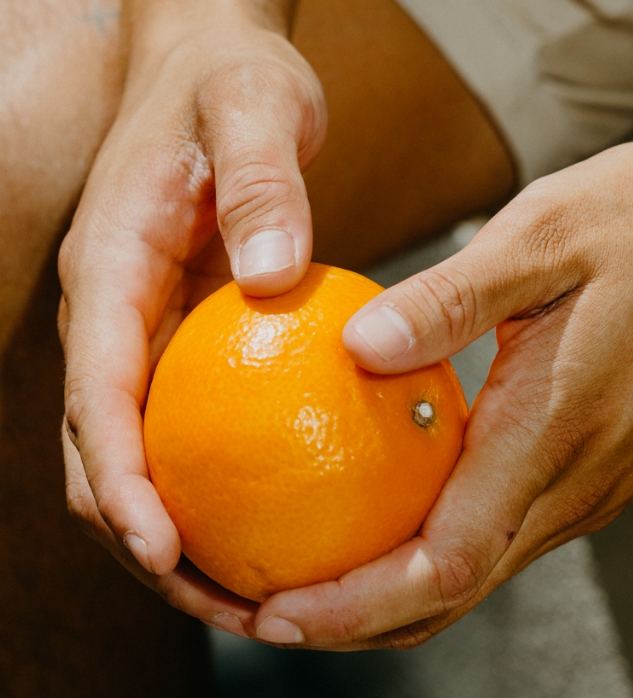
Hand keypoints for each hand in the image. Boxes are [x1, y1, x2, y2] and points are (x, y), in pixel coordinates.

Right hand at [58, 0, 325, 623]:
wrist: (213, 72)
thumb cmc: (228, 84)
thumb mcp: (254, 108)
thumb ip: (262, 185)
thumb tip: (273, 278)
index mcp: (110, 269)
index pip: (94, 394)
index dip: (119, 479)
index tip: (163, 547)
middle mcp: (112, 316)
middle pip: (103, 453)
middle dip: (148, 541)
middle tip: (232, 603)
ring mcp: (142, 334)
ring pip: (139, 456)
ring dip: (181, 532)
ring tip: (256, 591)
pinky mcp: (179, 340)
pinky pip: (188, 426)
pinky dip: (219, 483)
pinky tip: (279, 512)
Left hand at [250, 143, 632, 648]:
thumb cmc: (626, 227)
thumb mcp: (537, 243)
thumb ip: (453, 300)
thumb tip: (360, 346)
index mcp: (551, 433)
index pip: (444, 561)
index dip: (356, 604)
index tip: (280, 613)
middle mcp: (567, 482)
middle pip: (448, 592)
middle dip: (354, 620)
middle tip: (270, 615)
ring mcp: (574, 484)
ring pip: (467, 572)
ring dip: (381, 595)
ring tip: (304, 582)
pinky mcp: (570, 469)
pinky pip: (484, 532)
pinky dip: (418, 552)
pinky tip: (369, 520)